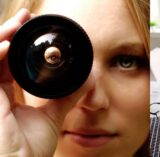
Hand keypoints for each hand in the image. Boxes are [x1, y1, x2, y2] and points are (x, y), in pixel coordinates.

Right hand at [0, 9, 92, 156]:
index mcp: (7, 95)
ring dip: (3, 37)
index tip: (34, 32)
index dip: (18, 46)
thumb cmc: (30, 149)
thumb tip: (88, 79)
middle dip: (10, 34)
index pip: (10, 63)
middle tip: (25, 18)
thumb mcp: (52, 116)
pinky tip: (6, 44)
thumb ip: (66, 96)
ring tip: (19, 23)